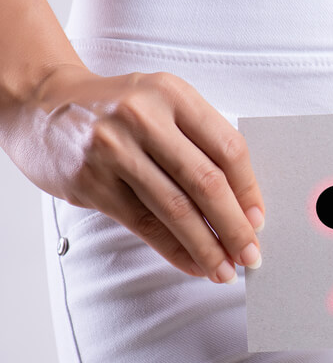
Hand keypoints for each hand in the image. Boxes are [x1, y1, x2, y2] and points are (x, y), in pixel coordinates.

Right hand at [6, 64, 264, 282]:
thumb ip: (200, 139)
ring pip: (175, 209)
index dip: (250, 190)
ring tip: (225, 269)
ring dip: (206, 247)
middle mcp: (143, 118)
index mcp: (172, 93)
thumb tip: (243, 202)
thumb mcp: (162, 103)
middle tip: (251, 254)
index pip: (227, 148)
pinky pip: (144, 224)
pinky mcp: (91, 182)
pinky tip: (193, 264)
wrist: (43, 103)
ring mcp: (113, 150)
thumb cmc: (116, 108)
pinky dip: (174, 249)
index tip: (259, 220)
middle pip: (206, 183)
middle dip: (234, 226)